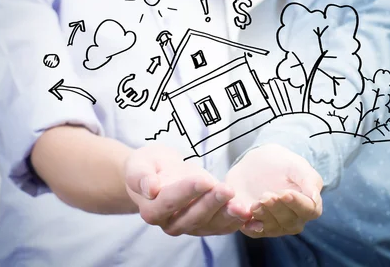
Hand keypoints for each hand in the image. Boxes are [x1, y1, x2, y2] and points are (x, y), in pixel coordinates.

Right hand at [125, 144, 250, 235]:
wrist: (158, 173)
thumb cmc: (149, 166)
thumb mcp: (139, 163)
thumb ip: (141, 176)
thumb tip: (150, 188)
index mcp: (152, 210)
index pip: (170, 202)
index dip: (187, 191)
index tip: (203, 180)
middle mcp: (171, 223)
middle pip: (193, 217)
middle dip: (212, 203)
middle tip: (227, 190)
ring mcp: (191, 226)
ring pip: (211, 225)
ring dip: (228, 216)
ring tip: (242, 207)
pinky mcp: (208, 224)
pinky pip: (224, 226)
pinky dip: (238, 222)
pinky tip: (250, 214)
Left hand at [225, 144, 322, 237]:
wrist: (257, 163)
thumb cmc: (282, 164)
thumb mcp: (296, 165)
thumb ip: (309, 180)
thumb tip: (314, 198)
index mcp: (308, 204)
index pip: (309, 211)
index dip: (297, 204)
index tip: (285, 193)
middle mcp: (294, 219)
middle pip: (290, 221)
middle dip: (277, 208)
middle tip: (266, 195)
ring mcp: (275, 225)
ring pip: (273, 228)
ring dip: (264, 216)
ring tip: (256, 202)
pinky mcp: (255, 226)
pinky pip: (254, 232)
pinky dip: (250, 227)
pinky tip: (245, 217)